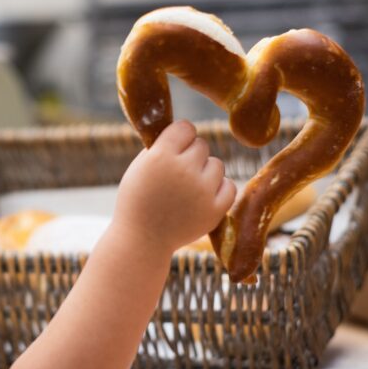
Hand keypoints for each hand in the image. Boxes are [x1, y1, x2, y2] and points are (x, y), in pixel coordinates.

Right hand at [113, 120, 235, 253]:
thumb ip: (162, 147)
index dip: (180, 137)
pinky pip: (229, 186)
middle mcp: (184, 170)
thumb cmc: (138, 200)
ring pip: (217, 164)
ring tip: (187, 189)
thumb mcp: (140, 167)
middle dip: (191, 156)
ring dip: (205, 173)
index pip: (186, 128)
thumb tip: (185, 131)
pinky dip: (219, 190)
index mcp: (161, 155)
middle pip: (202, 145)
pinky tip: (203, 197)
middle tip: (177, 175)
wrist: (142, 240)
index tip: (174, 149)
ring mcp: (202, 190)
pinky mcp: (215, 209)